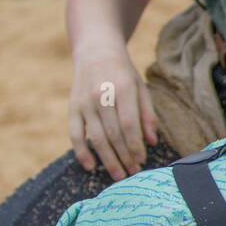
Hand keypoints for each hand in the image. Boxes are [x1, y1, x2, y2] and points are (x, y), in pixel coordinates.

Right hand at [68, 46, 158, 179]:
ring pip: (96, 137)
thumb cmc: (123, 72)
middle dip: (124, 157)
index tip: (142, 161)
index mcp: (122, 89)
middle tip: (133, 173)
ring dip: (108, 160)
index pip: (129, 124)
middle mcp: (102, 96)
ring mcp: (84, 102)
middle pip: (113, 134)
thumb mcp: (140, 86)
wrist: (95, 51)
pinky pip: (75, 134)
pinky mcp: (72, 107)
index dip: (135, 146)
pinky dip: (81, 152)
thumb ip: (147, 114)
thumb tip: (152, 141)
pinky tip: (91, 167)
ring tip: (118, 175)